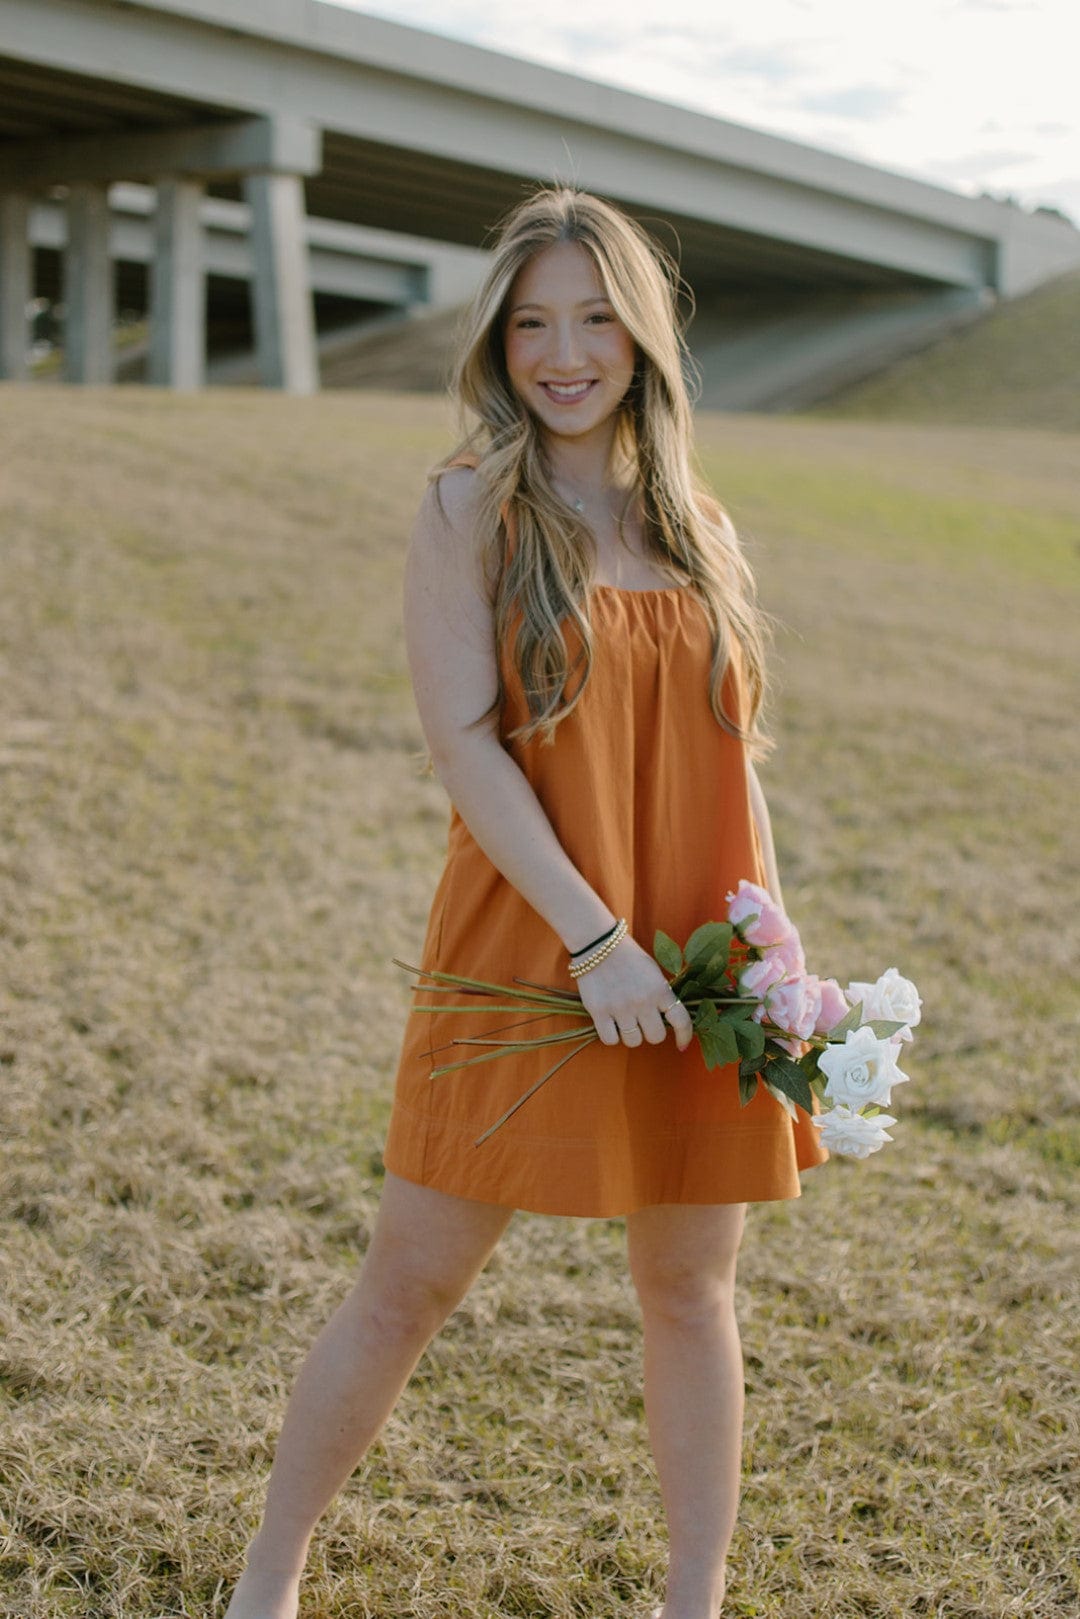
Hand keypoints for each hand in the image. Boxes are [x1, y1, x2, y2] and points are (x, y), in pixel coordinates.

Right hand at [575, 934, 694, 1052]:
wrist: (598, 942)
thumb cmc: (628, 957)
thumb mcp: (653, 972)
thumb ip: (662, 995)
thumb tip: (669, 1020)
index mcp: (660, 990)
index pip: (681, 1021)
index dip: (684, 1036)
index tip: (681, 1046)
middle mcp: (643, 1001)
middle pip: (656, 1037)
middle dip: (650, 1031)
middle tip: (642, 1021)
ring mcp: (620, 1007)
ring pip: (633, 1041)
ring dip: (630, 1034)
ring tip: (624, 1020)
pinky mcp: (599, 1011)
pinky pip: (610, 1040)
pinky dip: (612, 1035)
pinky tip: (610, 1023)